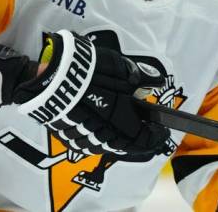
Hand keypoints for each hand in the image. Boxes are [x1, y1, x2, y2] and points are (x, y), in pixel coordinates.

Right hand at [13, 30, 169, 157]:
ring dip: (114, 134)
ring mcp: (84, 139)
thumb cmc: (93, 75)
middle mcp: (105, 139)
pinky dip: (95, 131)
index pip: (147, 140)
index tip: (161, 129)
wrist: (56, 76)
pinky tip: (95, 118)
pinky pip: (86, 139)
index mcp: (125, 128)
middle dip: (135, 134)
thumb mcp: (126, 72)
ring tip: (117, 117)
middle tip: (140, 121)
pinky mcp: (66, 135)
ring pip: (105, 144)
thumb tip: (155, 82)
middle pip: (126, 145)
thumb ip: (143, 80)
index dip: (157, 135)